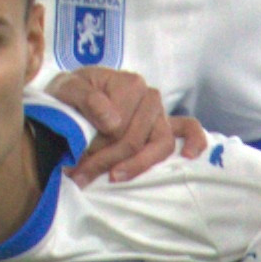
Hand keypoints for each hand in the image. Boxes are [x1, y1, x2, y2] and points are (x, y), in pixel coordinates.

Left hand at [46, 67, 211, 180]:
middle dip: (108, 160)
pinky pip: (189, 129)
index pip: (120, 127)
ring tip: (115, 177)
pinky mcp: (164, 125)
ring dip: (137, 164)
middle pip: (137, 139)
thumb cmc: (70, 93)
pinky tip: (187, 155)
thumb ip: (86, 99)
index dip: (96, 148)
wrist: (70, 96)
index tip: (75, 161)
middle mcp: (150, 97)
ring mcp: (160, 113)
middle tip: (81, 175)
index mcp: (130, 84)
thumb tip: (113, 122)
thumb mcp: (66, 88)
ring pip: (160, 144)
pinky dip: (194, 141)